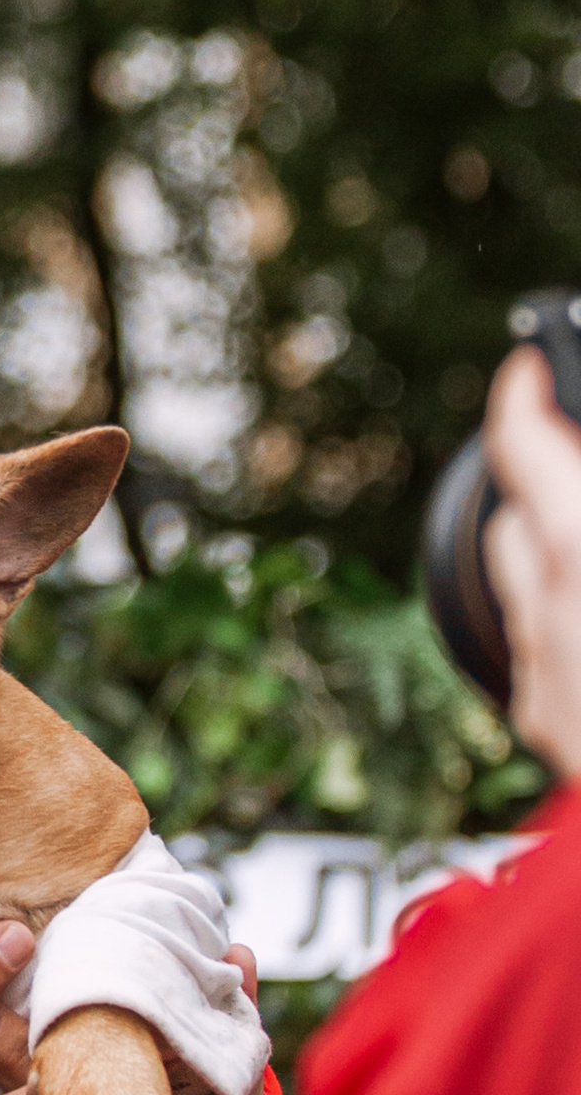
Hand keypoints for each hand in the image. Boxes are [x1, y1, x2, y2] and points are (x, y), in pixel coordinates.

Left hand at [484, 344, 580, 777]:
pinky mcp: (548, 727)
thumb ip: (578, 501)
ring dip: (562, 559)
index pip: (525, 447)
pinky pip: (542, 650)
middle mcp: (554, 615)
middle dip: (554, 485)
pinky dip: (572, 626)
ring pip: (528, 587)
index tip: (528, 366)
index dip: (522, 395)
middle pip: (521, 517)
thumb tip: (567, 471)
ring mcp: (547, 681)